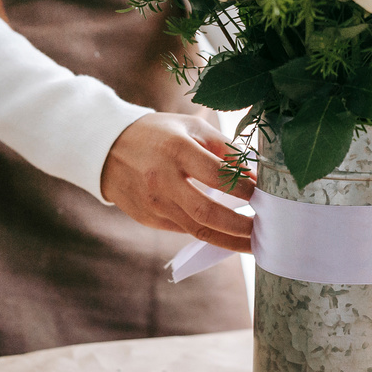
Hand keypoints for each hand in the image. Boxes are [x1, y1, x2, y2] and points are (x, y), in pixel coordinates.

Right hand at [100, 113, 254, 253]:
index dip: (245, 189)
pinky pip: (185, 230)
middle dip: (241, 226)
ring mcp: (153, 203)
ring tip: (254, 243)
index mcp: (176, 149)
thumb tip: (255, 175)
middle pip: (208, 213)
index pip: (219, 175)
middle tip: (264, 230)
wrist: (106, 149)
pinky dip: (210, 235)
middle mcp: (162, 179)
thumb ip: (224, 148)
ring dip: (230, 241)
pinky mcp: (148, 219)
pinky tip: (230, 237)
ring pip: (198, 230)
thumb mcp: (191, 128)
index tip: (264, 195)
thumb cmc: (159, 135)